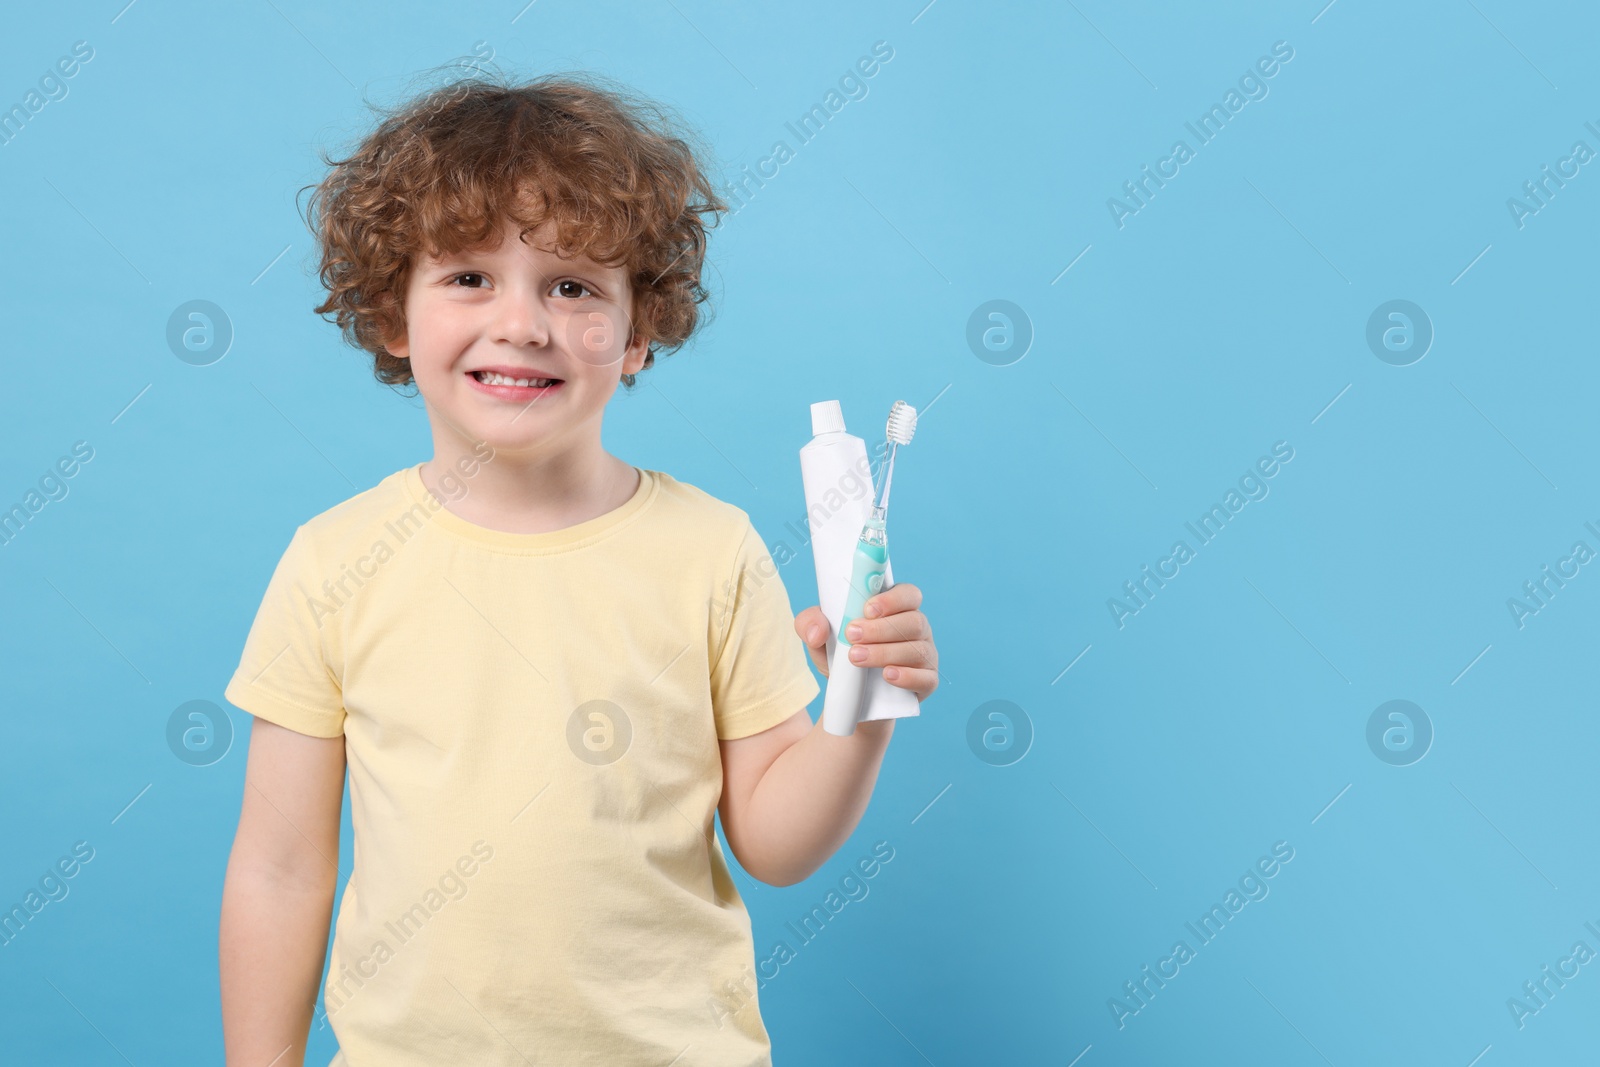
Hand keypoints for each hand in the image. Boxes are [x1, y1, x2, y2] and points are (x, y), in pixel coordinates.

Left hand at [795, 583, 938, 702]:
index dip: (891, 599)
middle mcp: (916, 629)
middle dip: (881, 629)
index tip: (866, 608)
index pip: (907, 594)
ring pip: (917, 649)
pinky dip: (907, 676)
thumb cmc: (839, 656)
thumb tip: (817, 630)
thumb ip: (810, 623)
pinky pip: (926, 678)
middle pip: (913, 621)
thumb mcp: (819, 638)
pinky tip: (887, 675)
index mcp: (897, 609)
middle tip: (851, 635)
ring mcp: (925, 656)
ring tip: (856, 658)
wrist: (849, 697)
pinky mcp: (927, 682)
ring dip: (885, 652)